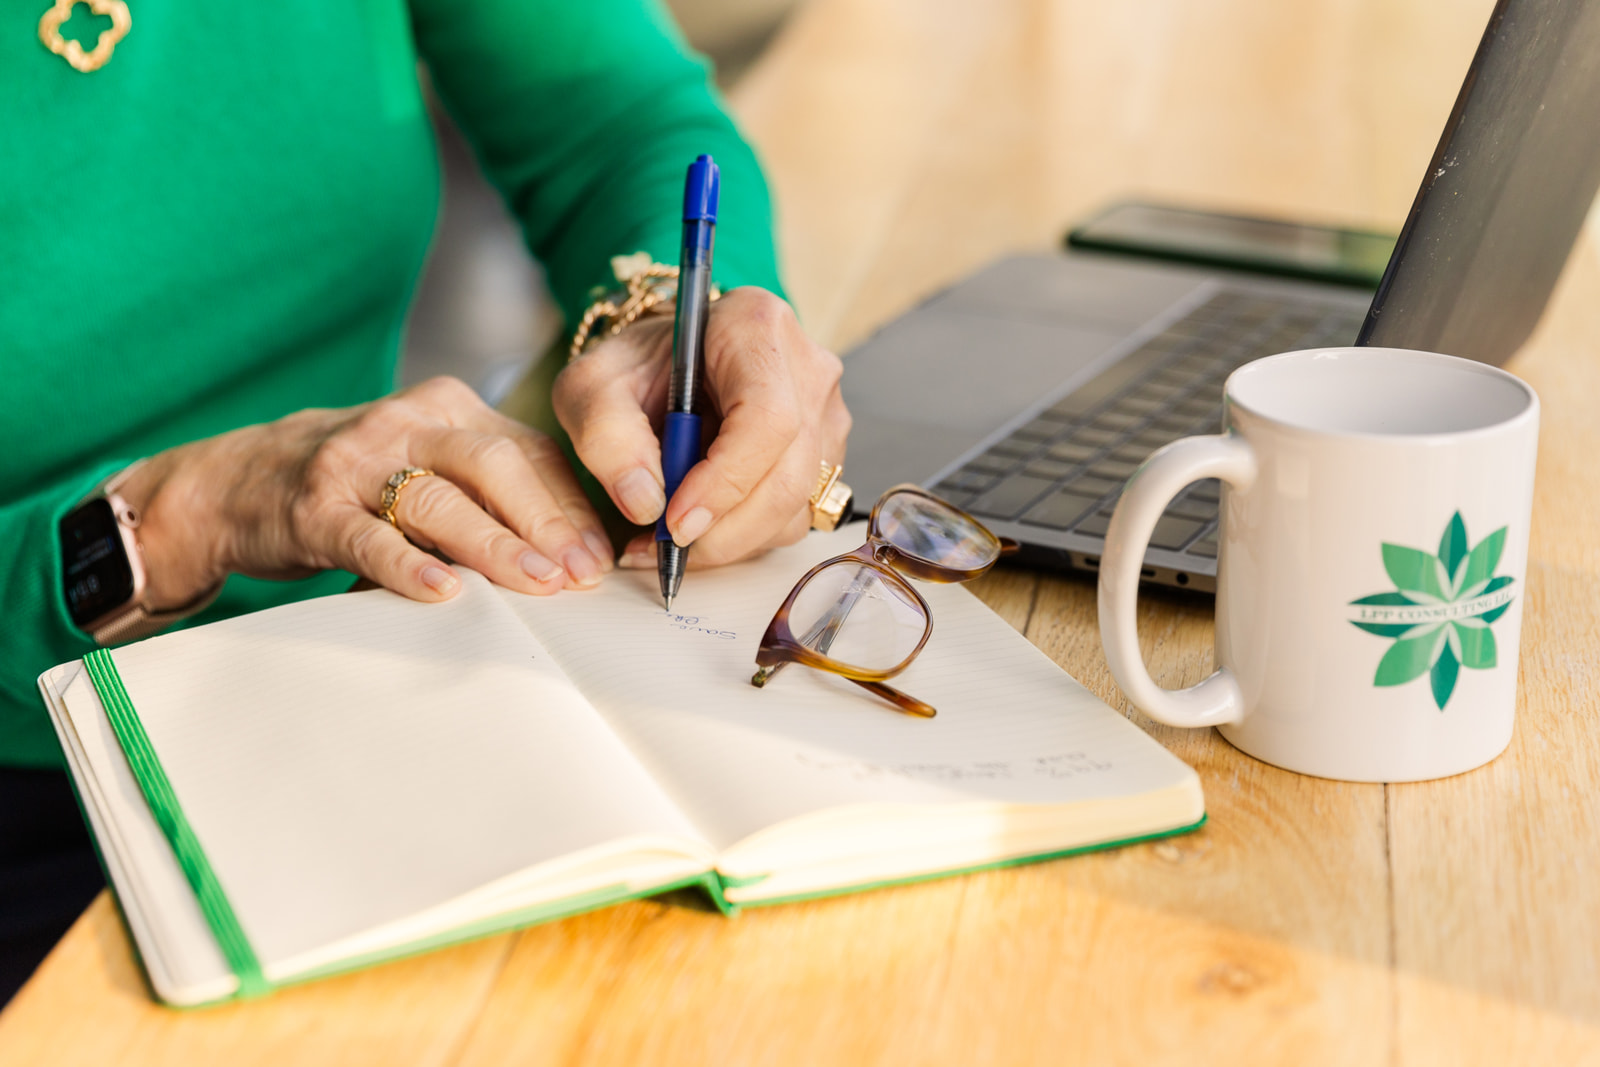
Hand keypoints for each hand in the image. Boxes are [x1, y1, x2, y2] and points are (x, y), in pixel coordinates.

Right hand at [123, 377, 613, 609]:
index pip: (530, 452)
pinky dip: (407, 566)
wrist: (239, 481)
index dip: (572, 506)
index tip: (604, 555)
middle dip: (548, 522)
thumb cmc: (360, 480)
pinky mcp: (315, 506)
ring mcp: (359, 461)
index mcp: (450, 408)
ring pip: (441, 499)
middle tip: (582, 573)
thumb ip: (493, 491)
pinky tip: (442, 592)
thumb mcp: (429, 464)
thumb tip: (579, 551)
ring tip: (538, 583)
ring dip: (496, 545)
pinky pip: (369, 537)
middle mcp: (409, 423)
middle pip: (496, 465)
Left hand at [553, 287, 850, 568]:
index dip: (725, 481)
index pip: (766, 418)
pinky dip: (742, 538)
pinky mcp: (824, 456)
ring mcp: (825, 415)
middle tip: (663, 549)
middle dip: (724, 529)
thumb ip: (606, 436)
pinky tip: (698, 528)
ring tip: (667, 541)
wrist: (666, 365)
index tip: (674, 520)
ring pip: (794, 507)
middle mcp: (807, 370)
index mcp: (756, 327)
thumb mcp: (592, 386)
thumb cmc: (635, 367)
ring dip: (729, 540)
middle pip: (789, 475)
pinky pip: (792, 516)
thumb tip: (645, 503)